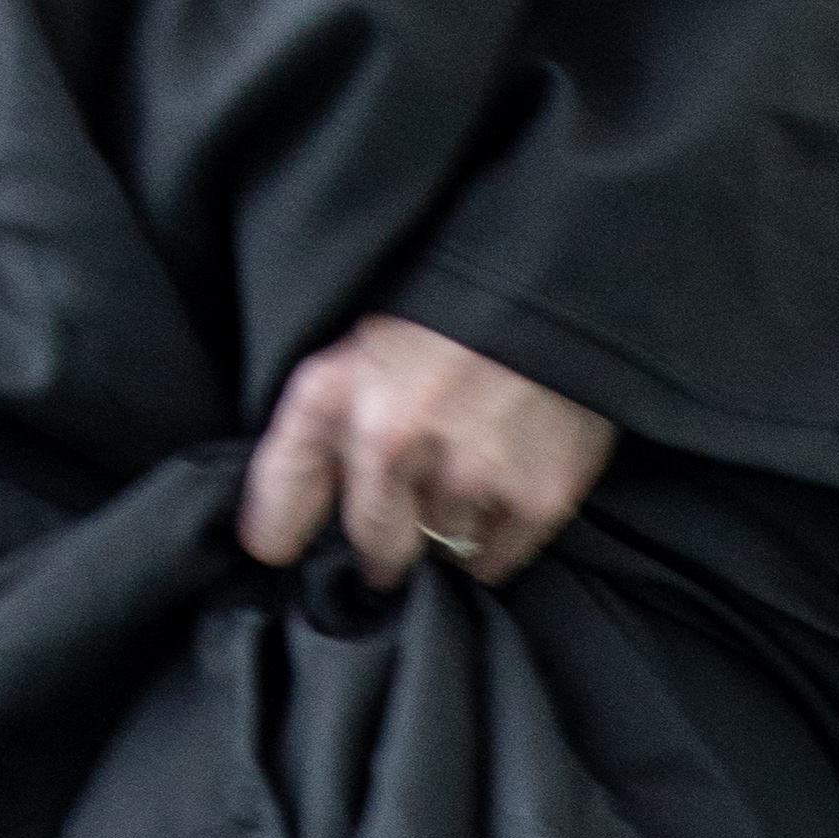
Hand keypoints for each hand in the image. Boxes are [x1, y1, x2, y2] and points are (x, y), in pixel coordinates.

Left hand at [238, 313, 617, 592]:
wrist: (560, 276)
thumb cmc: (451, 304)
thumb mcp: (363, 336)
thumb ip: (327, 416)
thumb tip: (290, 518)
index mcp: (337, 390)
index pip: (283, 492)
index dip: (277, 529)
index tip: (281, 548)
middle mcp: (392, 438)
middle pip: (373, 544)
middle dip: (384, 543)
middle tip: (404, 523)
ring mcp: (468, 471)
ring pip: (439, 550)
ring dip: (448, 529)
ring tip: (470, 472)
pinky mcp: (536, 496)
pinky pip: (494, 561)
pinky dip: (495, 540)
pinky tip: (504, 488)